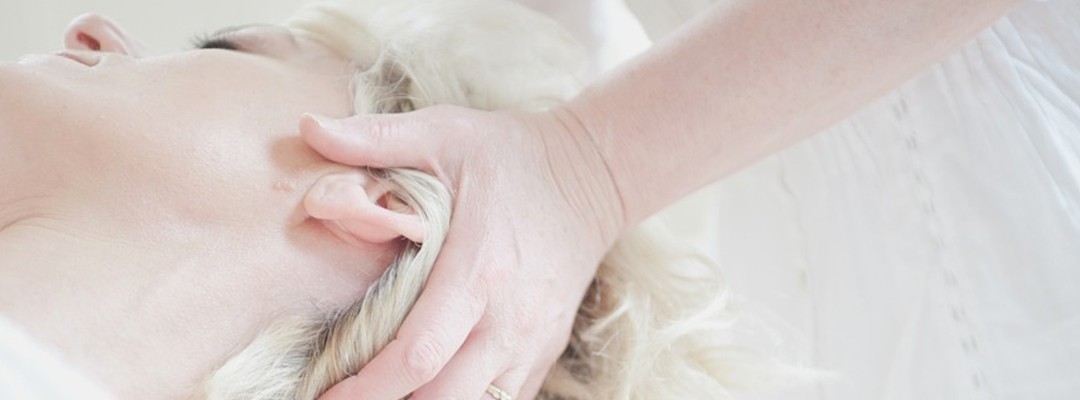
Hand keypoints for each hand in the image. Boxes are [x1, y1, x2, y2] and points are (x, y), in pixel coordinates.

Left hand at [302, 104, 622, 399]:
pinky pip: (502, 398)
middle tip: (343, 398)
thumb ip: (376, 138)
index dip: (368, 388)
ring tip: (386, 393)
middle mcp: (509, 318)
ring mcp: (531, 340)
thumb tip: (307, 129)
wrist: (592, 174)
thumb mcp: (444, 132)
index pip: (420, 354)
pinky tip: (430, 387)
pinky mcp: (544, 349)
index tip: (326, 396)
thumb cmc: (510, 155)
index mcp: (477, 269)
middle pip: (445, 398)